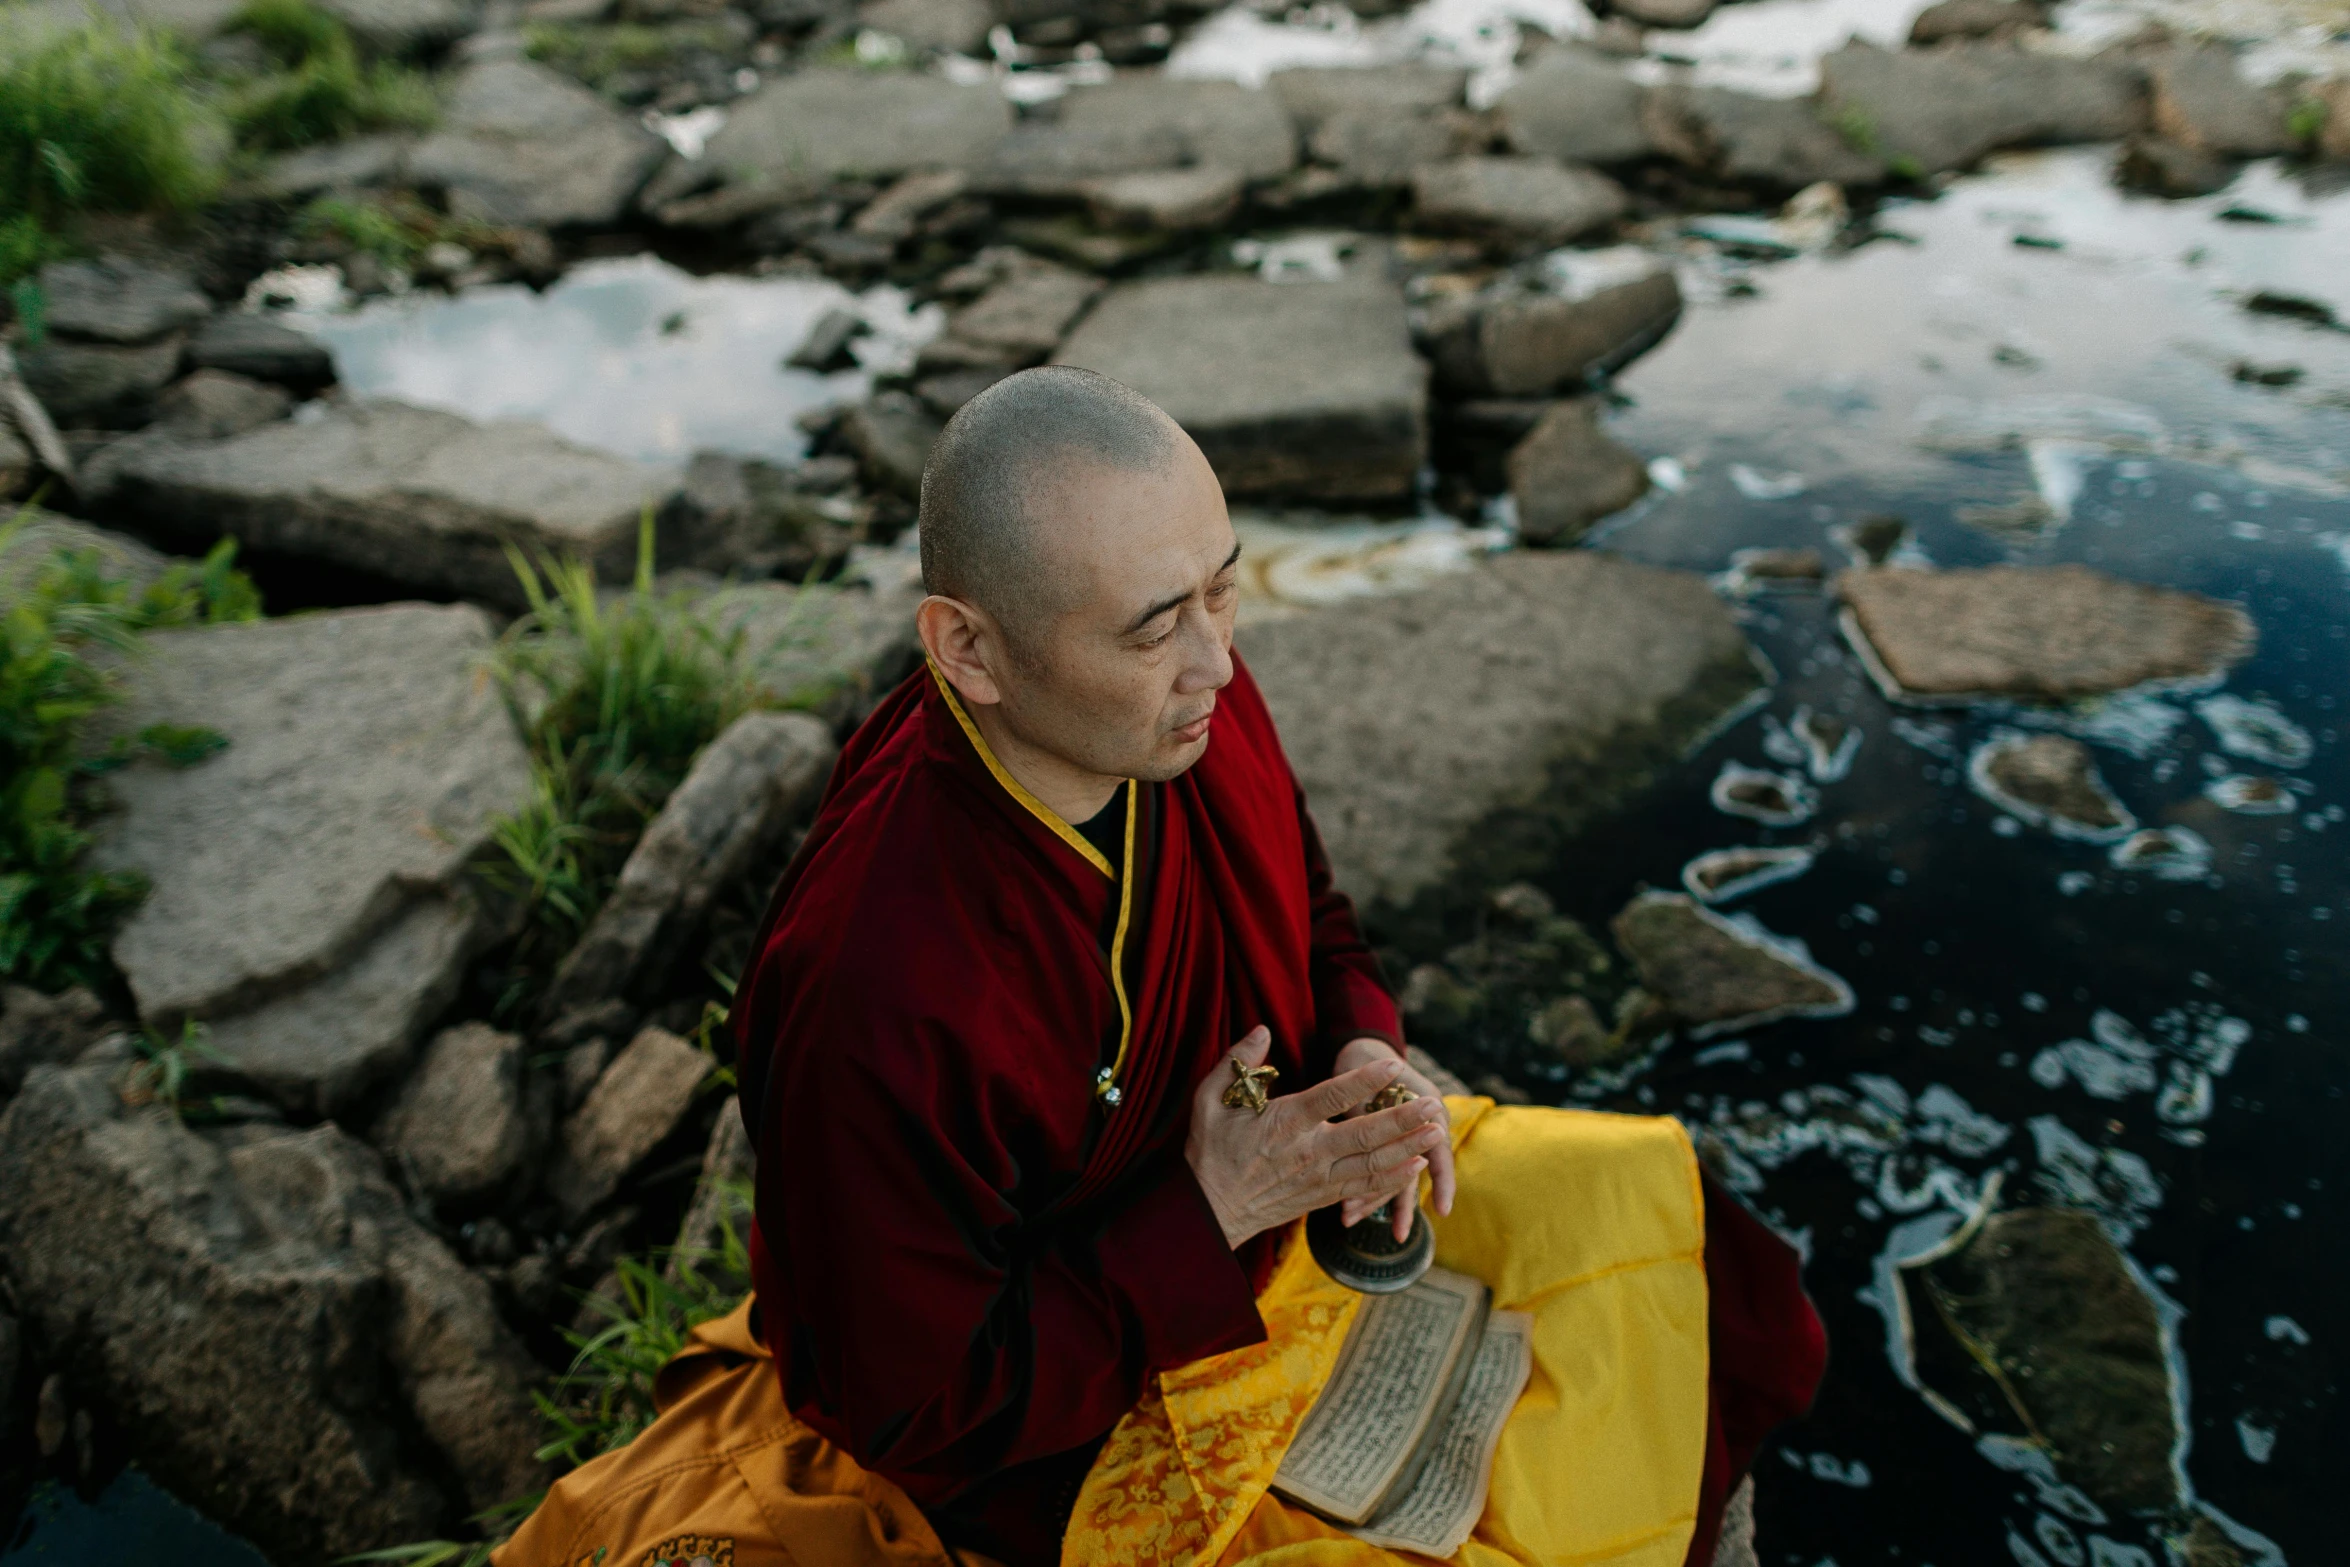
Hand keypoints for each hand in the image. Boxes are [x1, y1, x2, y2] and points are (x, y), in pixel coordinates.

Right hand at [1184, 1027, 1450, 1249]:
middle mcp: (1308, 1152)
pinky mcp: (1323, 1197)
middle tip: (1433, 1103)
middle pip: (1364, 1134)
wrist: (1209, 1210)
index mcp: (1284, 1123)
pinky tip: (1415, 1165)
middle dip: (1403, 1118)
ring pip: (1373, 1164)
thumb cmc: (1210, 1150)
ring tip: (1436, 1131)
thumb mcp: (1210, 1100)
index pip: (1331, 1096)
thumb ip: (1237, 1063)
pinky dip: (1393, 1177)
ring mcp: (1318, 1178)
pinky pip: (1365, 1187)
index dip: (1364, 1079)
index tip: (1393, 1064)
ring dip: (1408, 1148)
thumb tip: (1262, 1029)